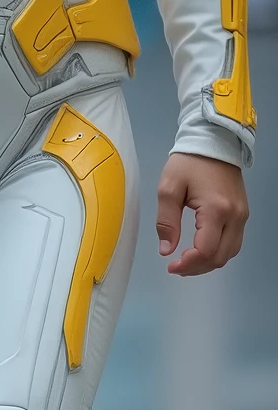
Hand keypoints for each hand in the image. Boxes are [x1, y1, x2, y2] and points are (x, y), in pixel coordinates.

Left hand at [156, 153, 247, 274]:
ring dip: (208, 262)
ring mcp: (242, 216)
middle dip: (197, 268)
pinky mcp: (243, 213)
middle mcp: (235, 216)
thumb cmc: (189, 162)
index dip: (188, 264)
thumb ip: (166, 221)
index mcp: (216, 210)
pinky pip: (233, 242)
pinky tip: (201, 250)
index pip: (206, 250)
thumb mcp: (169, 188)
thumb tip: (167, 250)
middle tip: (177, 267)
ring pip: (230, 252)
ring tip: (187, 261)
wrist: (214, 141)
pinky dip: (218, 251)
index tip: (171, 266)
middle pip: (220, 257)